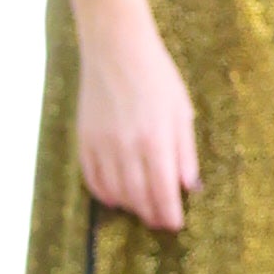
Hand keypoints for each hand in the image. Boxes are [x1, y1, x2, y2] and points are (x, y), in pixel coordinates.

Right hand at [76, 12, 199, 231]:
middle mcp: (127, 146)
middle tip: (160, 221)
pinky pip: (92, 178)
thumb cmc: (155, 76)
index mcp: (156, 139)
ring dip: (130, 206)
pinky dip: (104, 193)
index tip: (175, 225)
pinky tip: (116, 196)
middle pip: (138, 197)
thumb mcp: (181, 111)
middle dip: (151, 214)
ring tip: (141, 209)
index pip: (163, 191)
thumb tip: (189, 186)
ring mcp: (102, 144)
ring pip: (115, 192)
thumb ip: (184, 151)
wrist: (115, 48)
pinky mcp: (85, 139)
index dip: (169, 214)